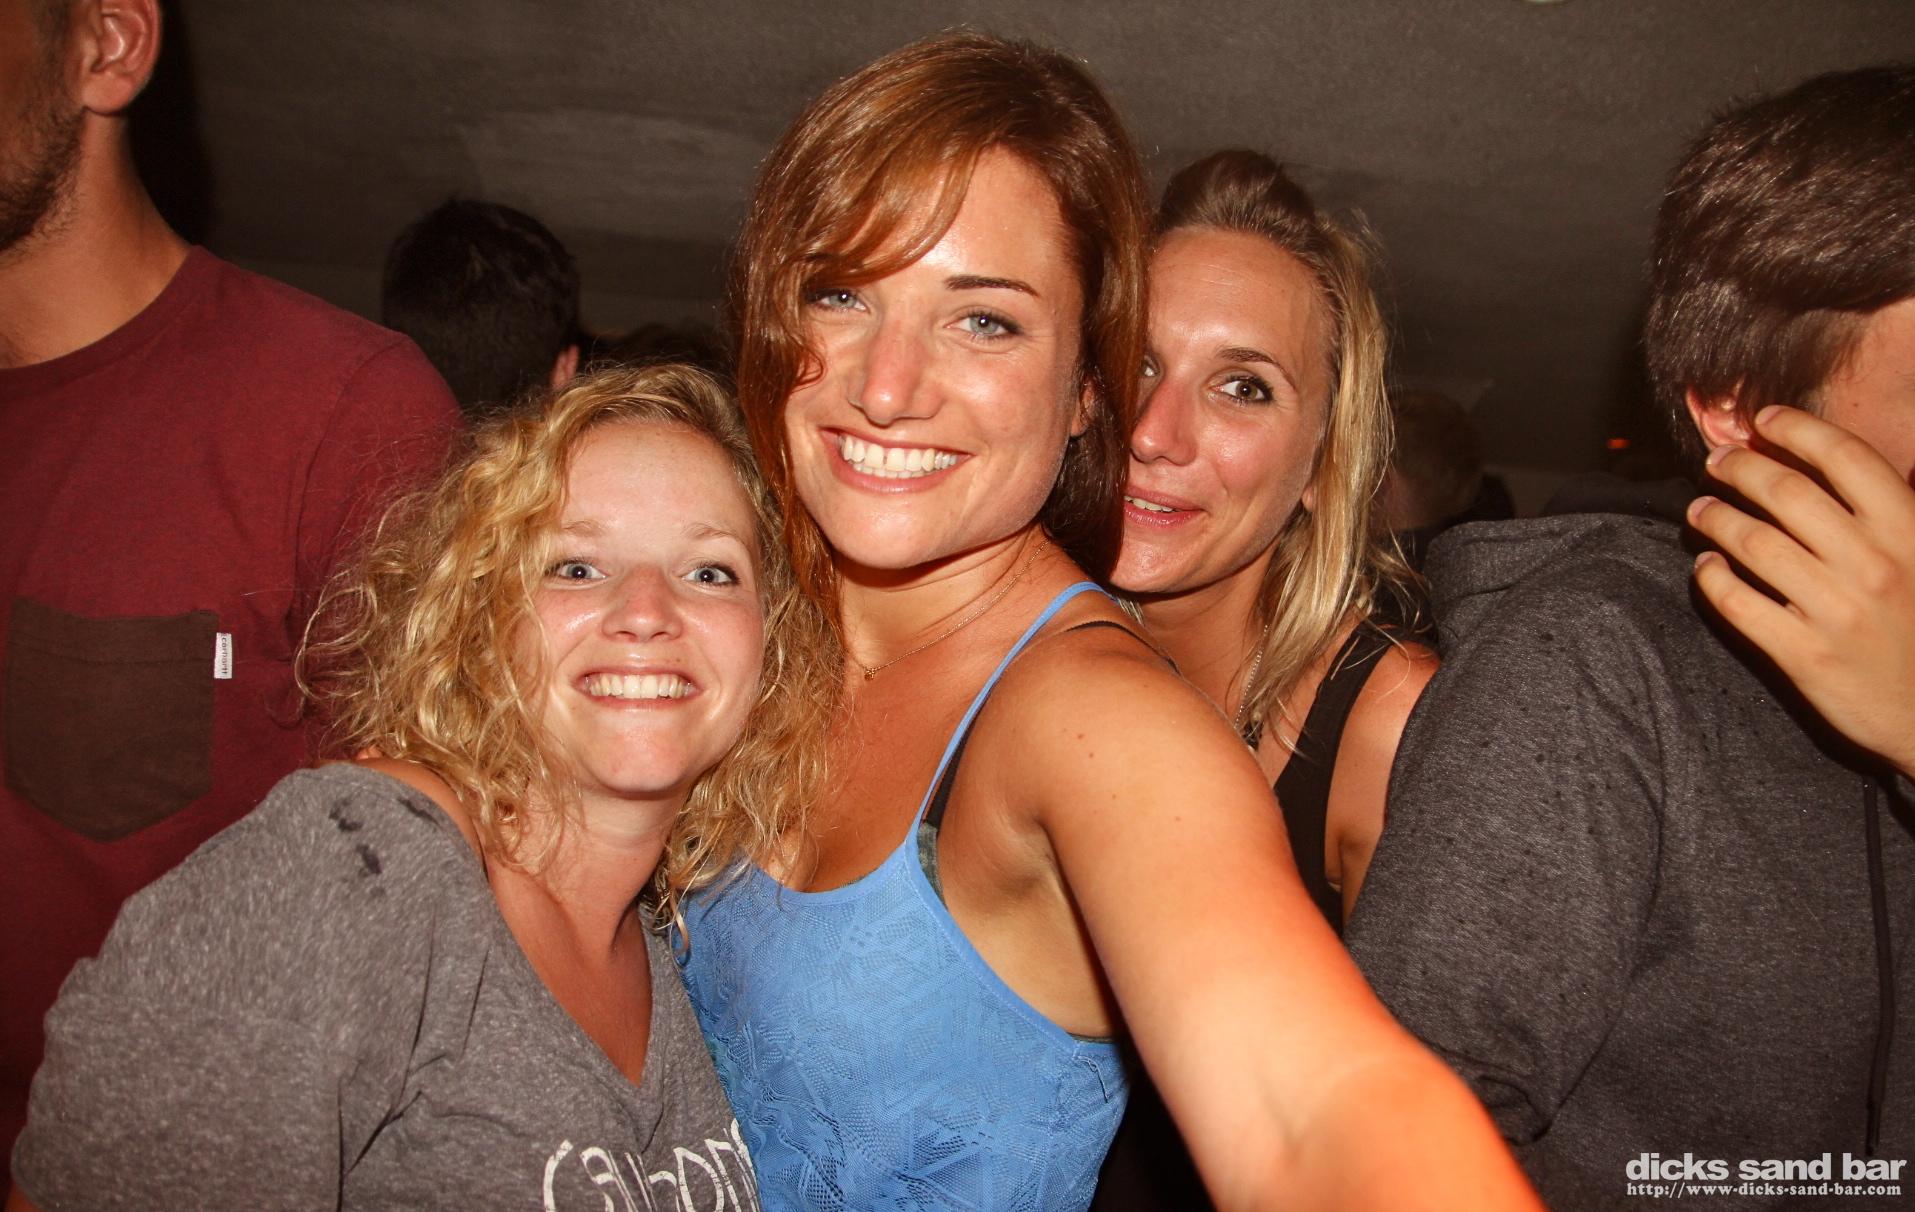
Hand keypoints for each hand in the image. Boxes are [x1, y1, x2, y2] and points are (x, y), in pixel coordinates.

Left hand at [1688, 405, 1914, 778]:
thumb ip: (1904, 510)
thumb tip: (1869, 465)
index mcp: (1910, 530)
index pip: (1846, 458)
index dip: (1798, 430)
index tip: (1765, 420)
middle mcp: (1874, 564)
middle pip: (1787, 492)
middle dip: (1742, 467)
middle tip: (1717, 461)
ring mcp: (1837, 610)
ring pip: (1753, 543)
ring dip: (1717, 517)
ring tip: (1699, 509)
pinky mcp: (1805, 654)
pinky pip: (1738, 602)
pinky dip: (1712, 577)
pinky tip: (1706, 565)